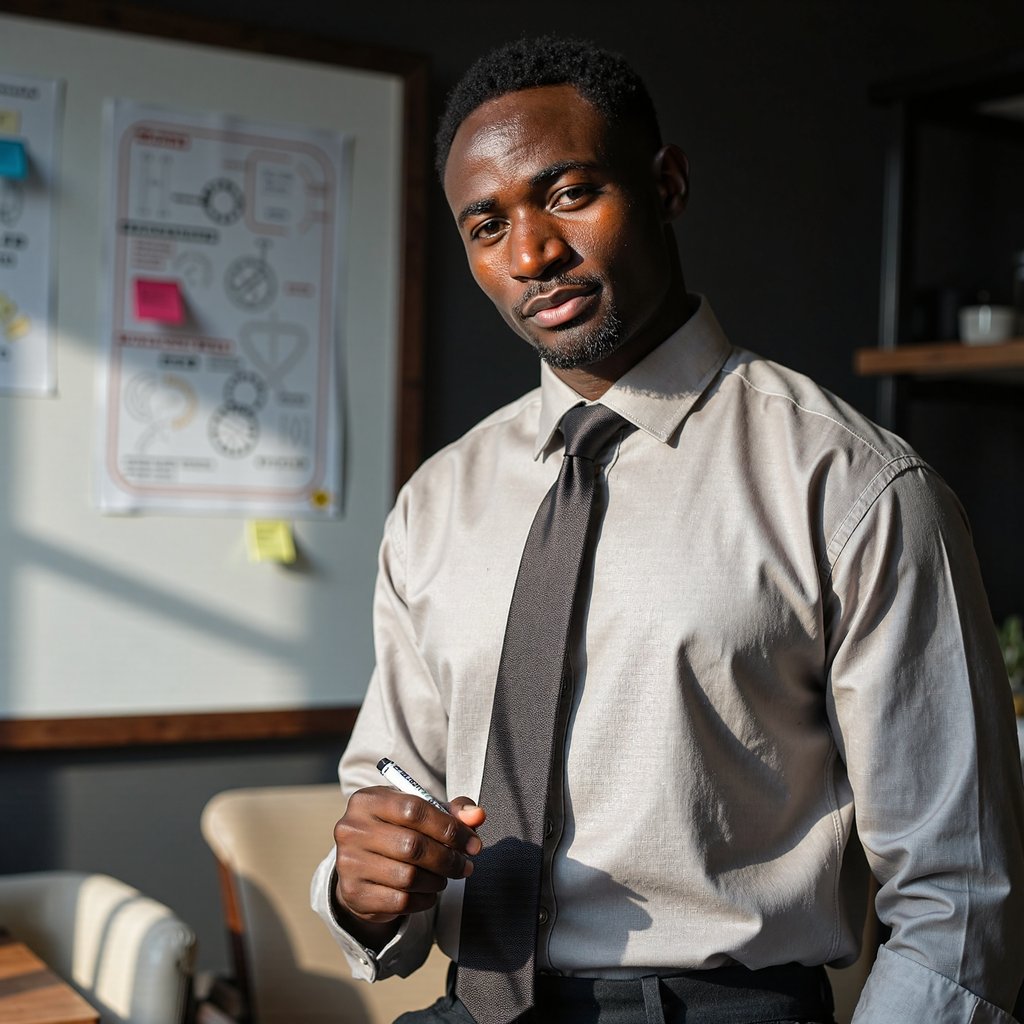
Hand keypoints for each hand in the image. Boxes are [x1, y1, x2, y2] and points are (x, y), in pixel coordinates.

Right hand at [333, 787, 483, 946]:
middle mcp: (351, 829)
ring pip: (408, 877)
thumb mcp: (420, 813)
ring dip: (437, 880)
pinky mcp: (354, 894)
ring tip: (444, 877)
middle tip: (465, 866)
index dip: (449, 827)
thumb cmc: (397, 831)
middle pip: (413, 846)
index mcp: (368, 800)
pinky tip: (428, 892)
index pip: (415, 809)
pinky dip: (424, 899)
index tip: (473, 843)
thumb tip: (477, 815)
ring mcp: (349, 863)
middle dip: (448, 858)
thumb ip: (451, 811)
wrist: (360, 865)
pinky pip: (401, 902)